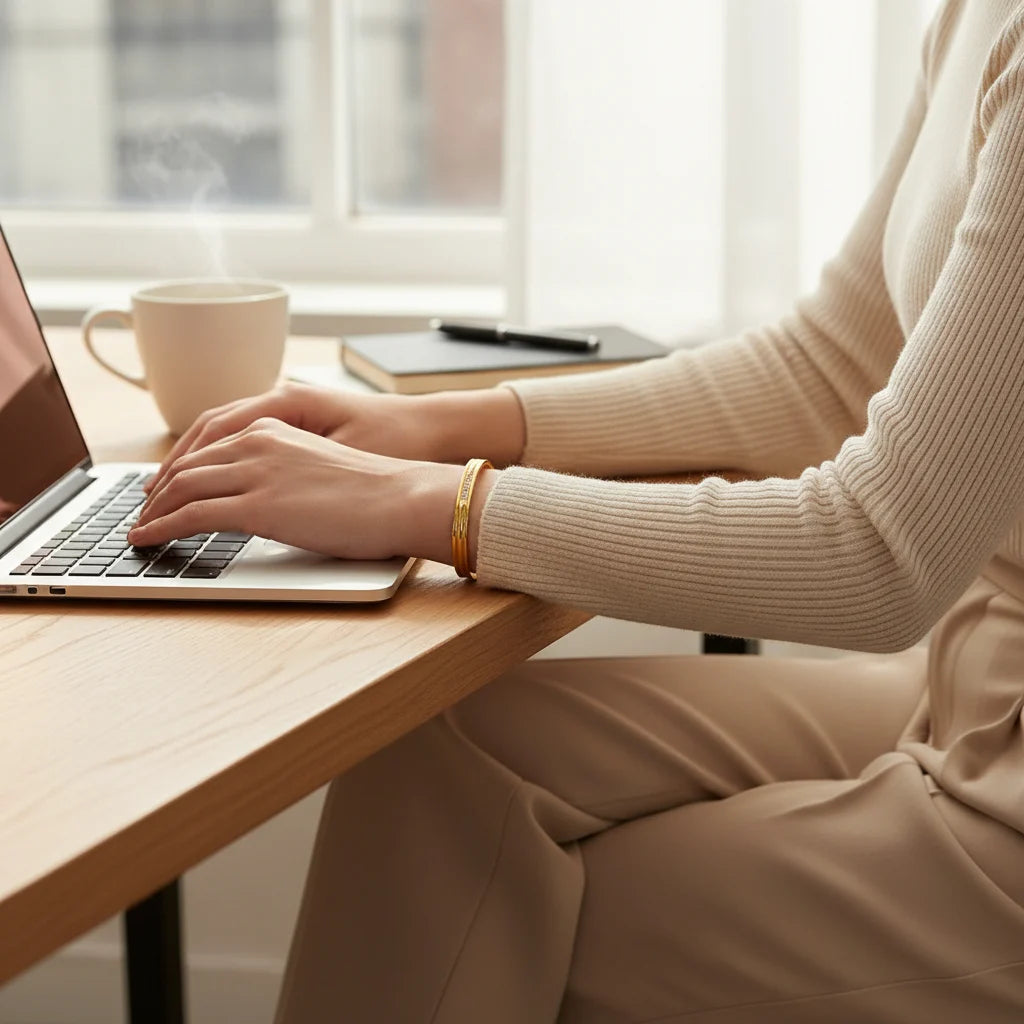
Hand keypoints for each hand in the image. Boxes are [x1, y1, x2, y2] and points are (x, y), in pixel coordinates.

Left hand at [144, 382, 523, 496]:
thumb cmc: (381, 489)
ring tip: (139, 529)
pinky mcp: (256, 506)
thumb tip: (280, 499)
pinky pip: (190, 515)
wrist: (404, 496)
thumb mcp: (327, 468)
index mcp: (278, 429)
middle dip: (159, 488)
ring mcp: (255, 471)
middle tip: (143, 509)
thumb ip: (294, 473)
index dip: (182, 468)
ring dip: (152, 509)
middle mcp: (259, 442)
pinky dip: (159, 527)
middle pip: (189, 463)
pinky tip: (146, 539)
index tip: (167, 486)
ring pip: (181, 486)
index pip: (213, 444)